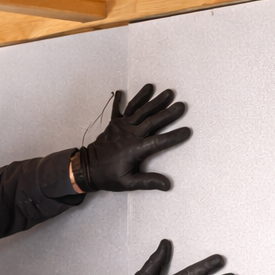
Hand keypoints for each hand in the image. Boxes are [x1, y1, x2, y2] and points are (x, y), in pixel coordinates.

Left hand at [74, 84, 190, 191]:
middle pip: (152, 121)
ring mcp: (121, 126)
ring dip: (153, 100)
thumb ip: (148, 182)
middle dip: (168, 113)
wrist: (86, 168)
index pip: (158, 142)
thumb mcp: (128, 183)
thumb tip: (167, 185)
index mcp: (135, 149)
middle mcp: (130, 134)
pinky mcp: (113, 123)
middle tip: (182, 105)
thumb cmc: (108, 177)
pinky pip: (118, 109)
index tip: (187, 131)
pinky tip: (122, 89)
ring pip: (140, 110)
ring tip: (167, 92)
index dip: (173, 137)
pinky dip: (120, 99)